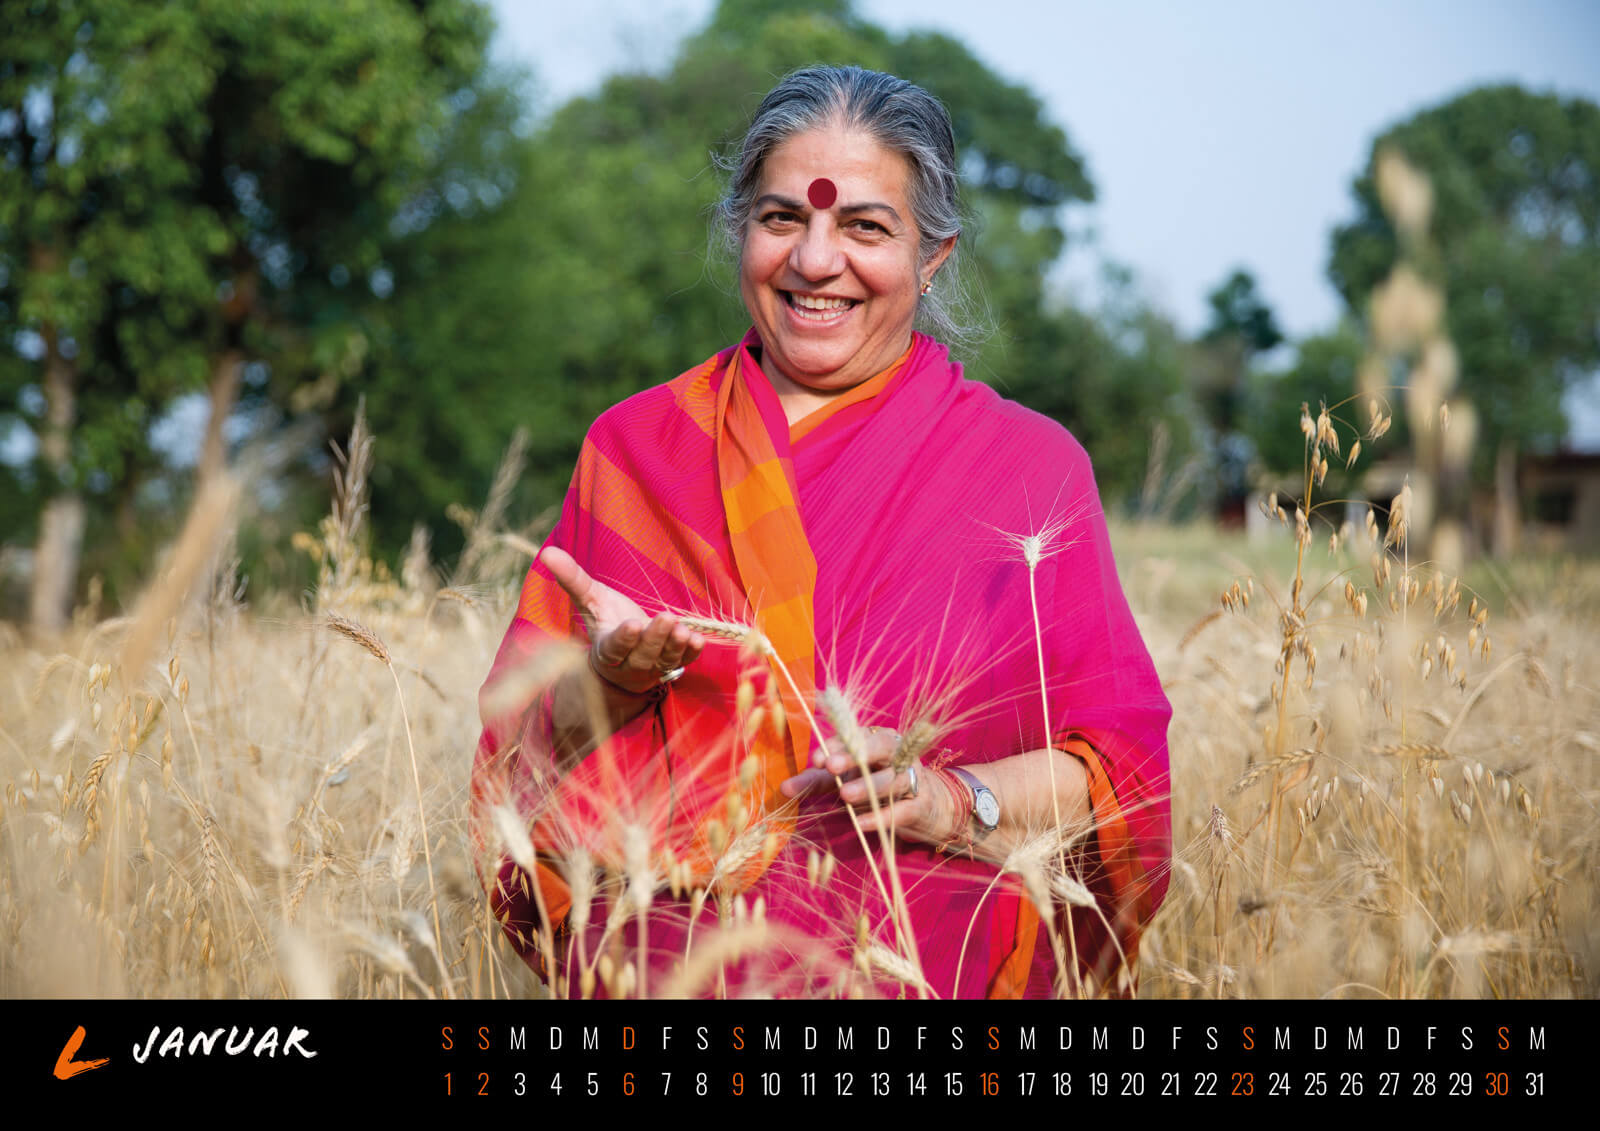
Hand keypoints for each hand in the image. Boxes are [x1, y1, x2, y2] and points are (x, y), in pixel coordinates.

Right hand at [540, 546, 704, 695]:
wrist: (626, 654)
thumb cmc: (606, 621)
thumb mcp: (591, 601)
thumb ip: (573, 580)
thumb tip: (547, 552)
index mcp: (606, 650)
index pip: (614, 647)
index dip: (624, 639)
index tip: (631, 625)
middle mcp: (630, 663)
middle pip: (643, 655)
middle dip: (654, 638)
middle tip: (666, 619)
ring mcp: (653, 668)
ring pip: (665, 660)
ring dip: (675, 646)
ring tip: (683, 630)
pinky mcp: (673, 666)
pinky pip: (684, 663)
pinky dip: (691, 653)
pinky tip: (698, 639)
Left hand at [779, 727, 958, 847]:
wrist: (926, 806)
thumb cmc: (877, 784)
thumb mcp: (846, 778)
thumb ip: (816, 780)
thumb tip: (783, 788)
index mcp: (878, 739)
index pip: (857, 736)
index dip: (838, 745)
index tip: (817, 758)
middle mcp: (898, 754)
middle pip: (880, 748)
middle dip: (855, 755)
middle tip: (831, 766)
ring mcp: (912, 778)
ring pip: (892, 778)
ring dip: (868, 786)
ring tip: (844, 796)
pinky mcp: (920, 804)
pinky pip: (901, 810)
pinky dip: (881, 817)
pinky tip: (859, 823)